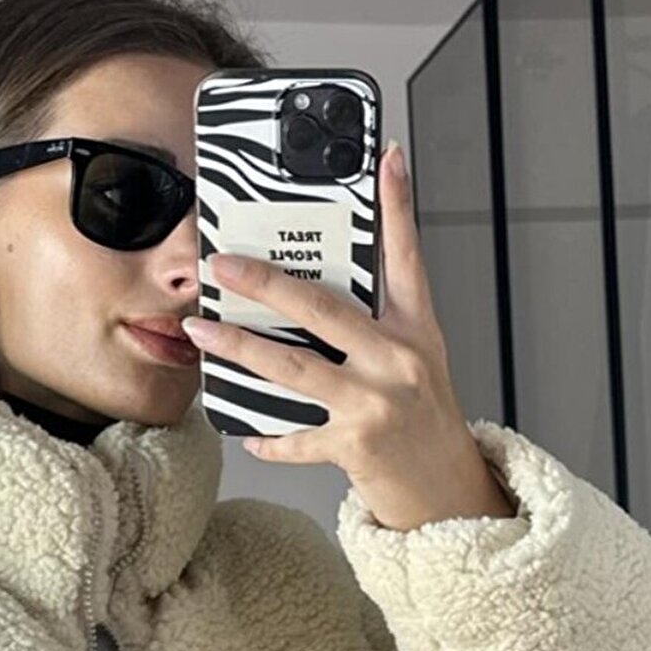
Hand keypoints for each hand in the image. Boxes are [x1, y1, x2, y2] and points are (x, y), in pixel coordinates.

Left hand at [181, 140, 518, 530]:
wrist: (448, 493)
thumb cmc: (425, 421)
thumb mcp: (416, 360)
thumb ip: (377, 325)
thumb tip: (316, 295)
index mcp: (415, 330)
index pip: (406, 256)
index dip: (397, 204)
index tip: (386, 156)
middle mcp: (397, 360)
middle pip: (322, 309)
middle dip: (266, 284)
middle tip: (223, 265)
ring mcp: (375, 402)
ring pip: (294, 367)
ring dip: (240, 350)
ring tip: (202, 334)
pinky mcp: (355, 445)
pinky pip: (295, 437)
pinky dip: (268, 437)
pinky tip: (246, 431)